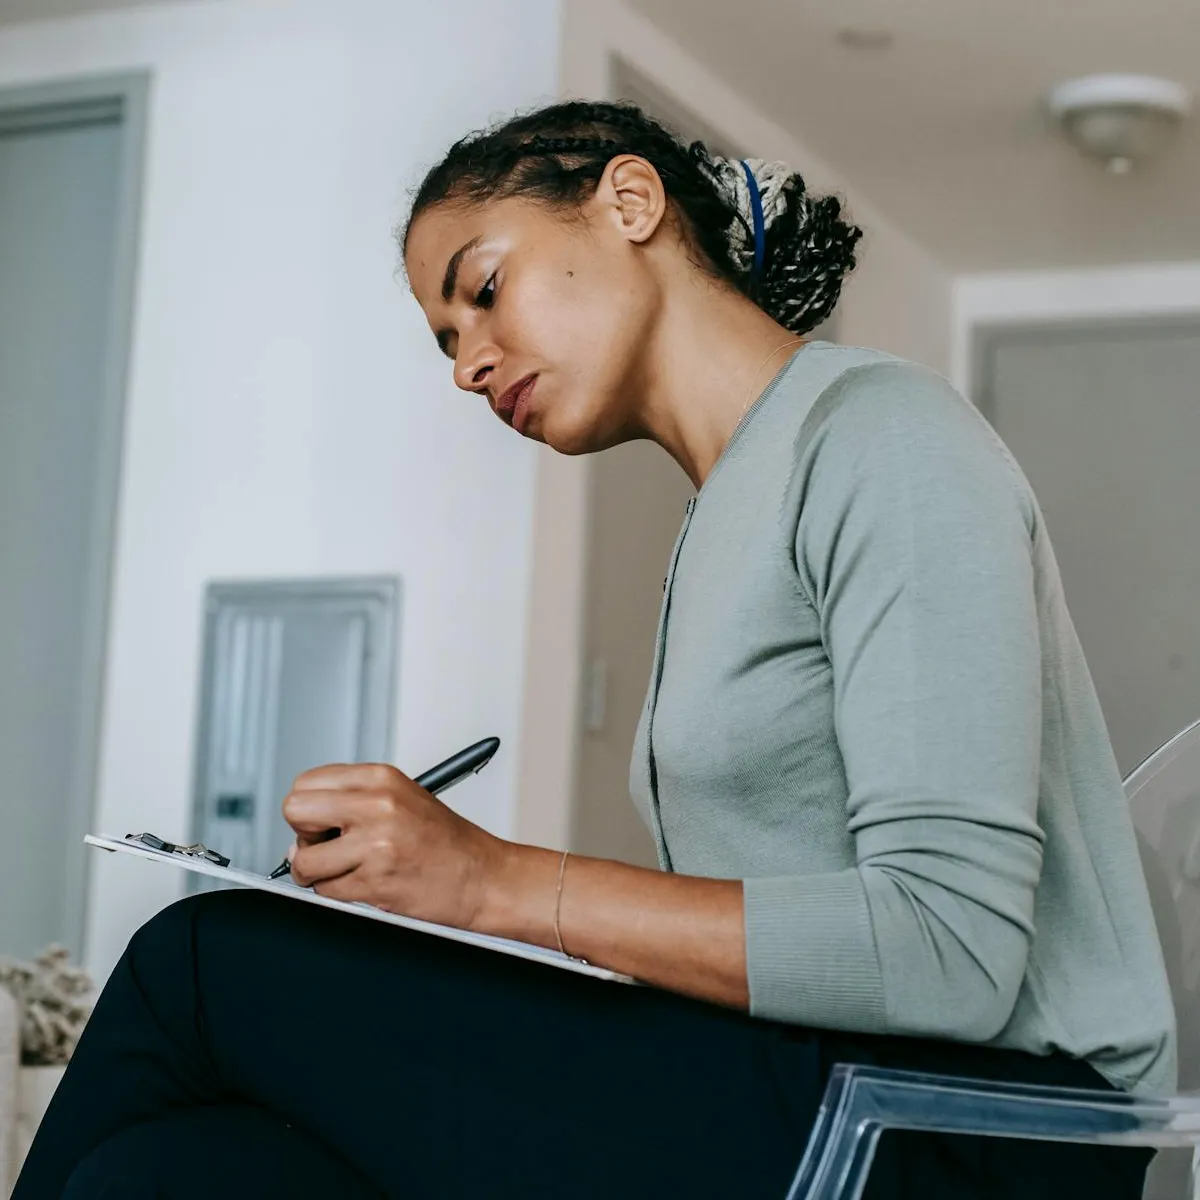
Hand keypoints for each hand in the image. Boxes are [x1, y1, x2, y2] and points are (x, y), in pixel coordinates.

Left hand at [281, 763, 506, 930]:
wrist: (482, 877)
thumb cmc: (446, 842)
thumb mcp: (402, 797)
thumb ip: (353, 800)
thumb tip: (302, 825)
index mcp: (381, 777)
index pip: (306, 782)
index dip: (309, 807)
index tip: (323, 822)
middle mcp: (377, 804)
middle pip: (295, 811)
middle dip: (304, 835)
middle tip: (328, 846)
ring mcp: (375, 843)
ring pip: (304, 860)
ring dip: (317, 873)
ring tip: (348, 870)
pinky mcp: (375, 880)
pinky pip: (326, 890)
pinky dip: (339, 893)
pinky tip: (367, 884)